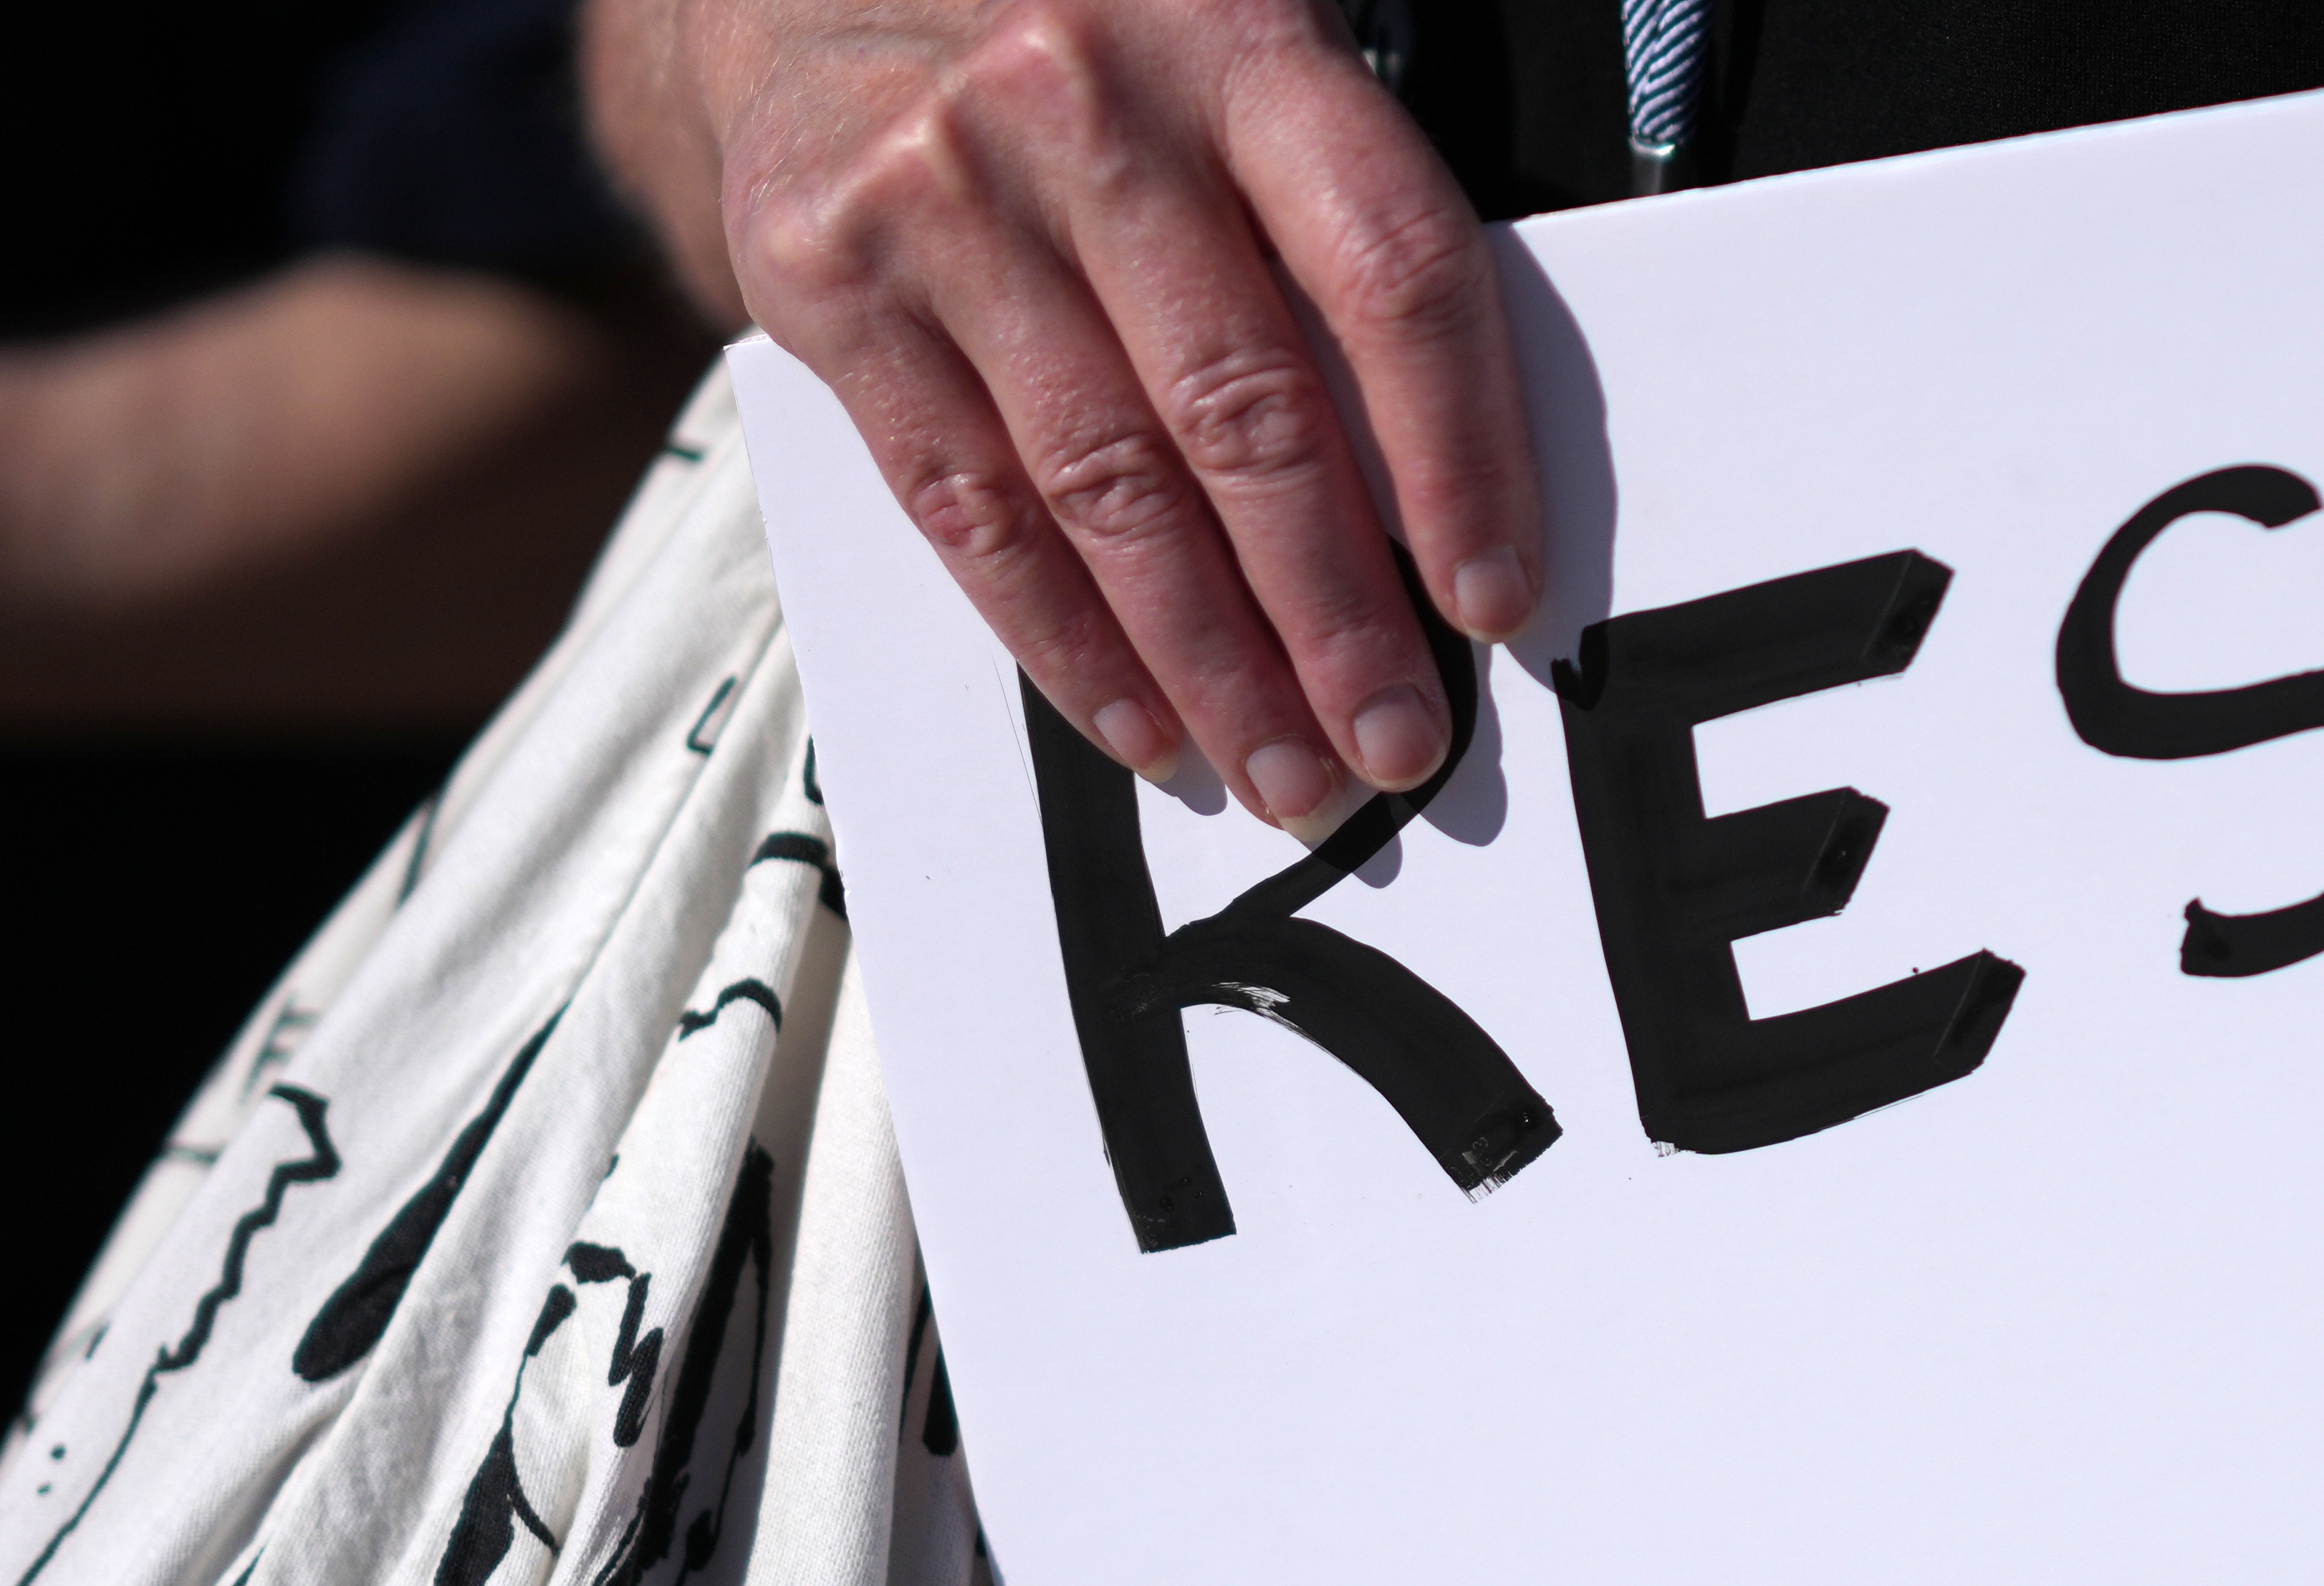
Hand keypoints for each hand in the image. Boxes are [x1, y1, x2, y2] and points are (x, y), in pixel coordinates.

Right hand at [595, 0, 1544, 832]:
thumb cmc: (1091, 46)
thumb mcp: (1236, 60)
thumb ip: (1329, 227)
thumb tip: (1445, 491)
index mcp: (1238, 41)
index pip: (1390, 272)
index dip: (1459, 452)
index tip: (1494, 601)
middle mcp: (1086, 106)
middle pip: (1244, 408)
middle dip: (1333, 614)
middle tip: (1394, 747)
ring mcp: (946, 194)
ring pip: (1107, 485)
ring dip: (1212, 662)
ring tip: (1287, 774)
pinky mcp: (829, 277)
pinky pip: (969, 504)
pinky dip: (1064, 638)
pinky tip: (1141, 725)